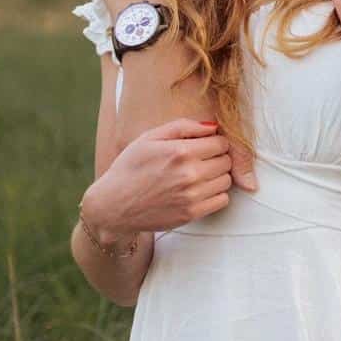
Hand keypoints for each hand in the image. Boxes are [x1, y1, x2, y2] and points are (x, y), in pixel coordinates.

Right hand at [81, 117, 236, 241]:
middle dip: (217, 158)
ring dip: (217, 176)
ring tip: (198, 175)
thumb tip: (213, 126)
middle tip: (200, 161)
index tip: (205, 146)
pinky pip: (222, 200)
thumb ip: (183, 127)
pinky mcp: (191, 214)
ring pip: (226, 181)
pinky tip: (199, 190)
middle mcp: (189, 174)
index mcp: (180, 151)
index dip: (214, 142)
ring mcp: (191, 196)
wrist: (113, 206)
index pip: (221, 143)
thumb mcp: (149, 138)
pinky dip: (215, 194)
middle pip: (226, 161)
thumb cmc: (129, 168)